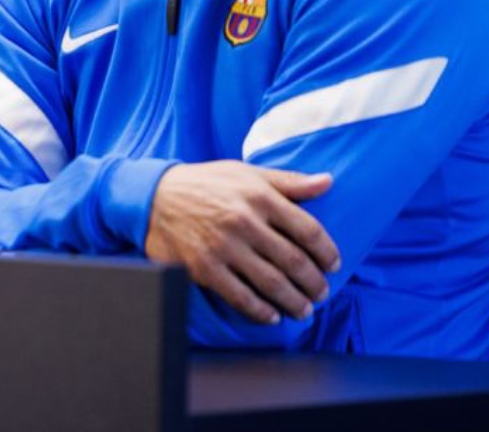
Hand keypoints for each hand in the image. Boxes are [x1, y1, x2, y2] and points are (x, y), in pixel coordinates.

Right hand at [143, 161, 340, 324]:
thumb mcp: (246, 173)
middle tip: (322, 293)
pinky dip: (261, 311)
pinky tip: (272, 315)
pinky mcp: (204, 268)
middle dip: (315, 283)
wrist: (154, 196)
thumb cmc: (205, 183)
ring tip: (304, 310)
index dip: (327, 252)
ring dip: (294, 301)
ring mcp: (223, 247)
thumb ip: (288, 181)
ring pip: (272, 283)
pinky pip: (240, 297)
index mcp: (259, 196)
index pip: (308, 230)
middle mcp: (244, 221)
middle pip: (294, 261)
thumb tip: (327, 182)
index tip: (334, 265)